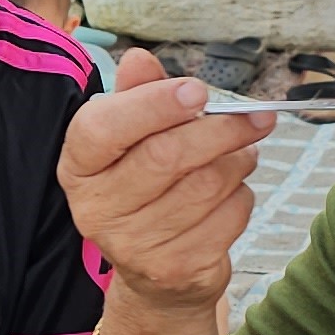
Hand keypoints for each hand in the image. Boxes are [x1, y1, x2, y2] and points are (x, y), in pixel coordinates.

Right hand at [57, 50, 272, 314]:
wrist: (153, 274)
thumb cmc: (144, 188)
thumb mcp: (132, 138)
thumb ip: (138, 96)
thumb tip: (140, 59)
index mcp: (78, 167)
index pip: (102, 128)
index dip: (153, 104)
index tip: (197, 90)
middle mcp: (96, 209)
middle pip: (165, 156)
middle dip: (220, 129)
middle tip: (256, 117)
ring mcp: (134, 246)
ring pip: (207, 184)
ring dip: (238, 161)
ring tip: (241, 154)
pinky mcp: (176, 269)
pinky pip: (229, 215)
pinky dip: (242, 196)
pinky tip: (231, 193)